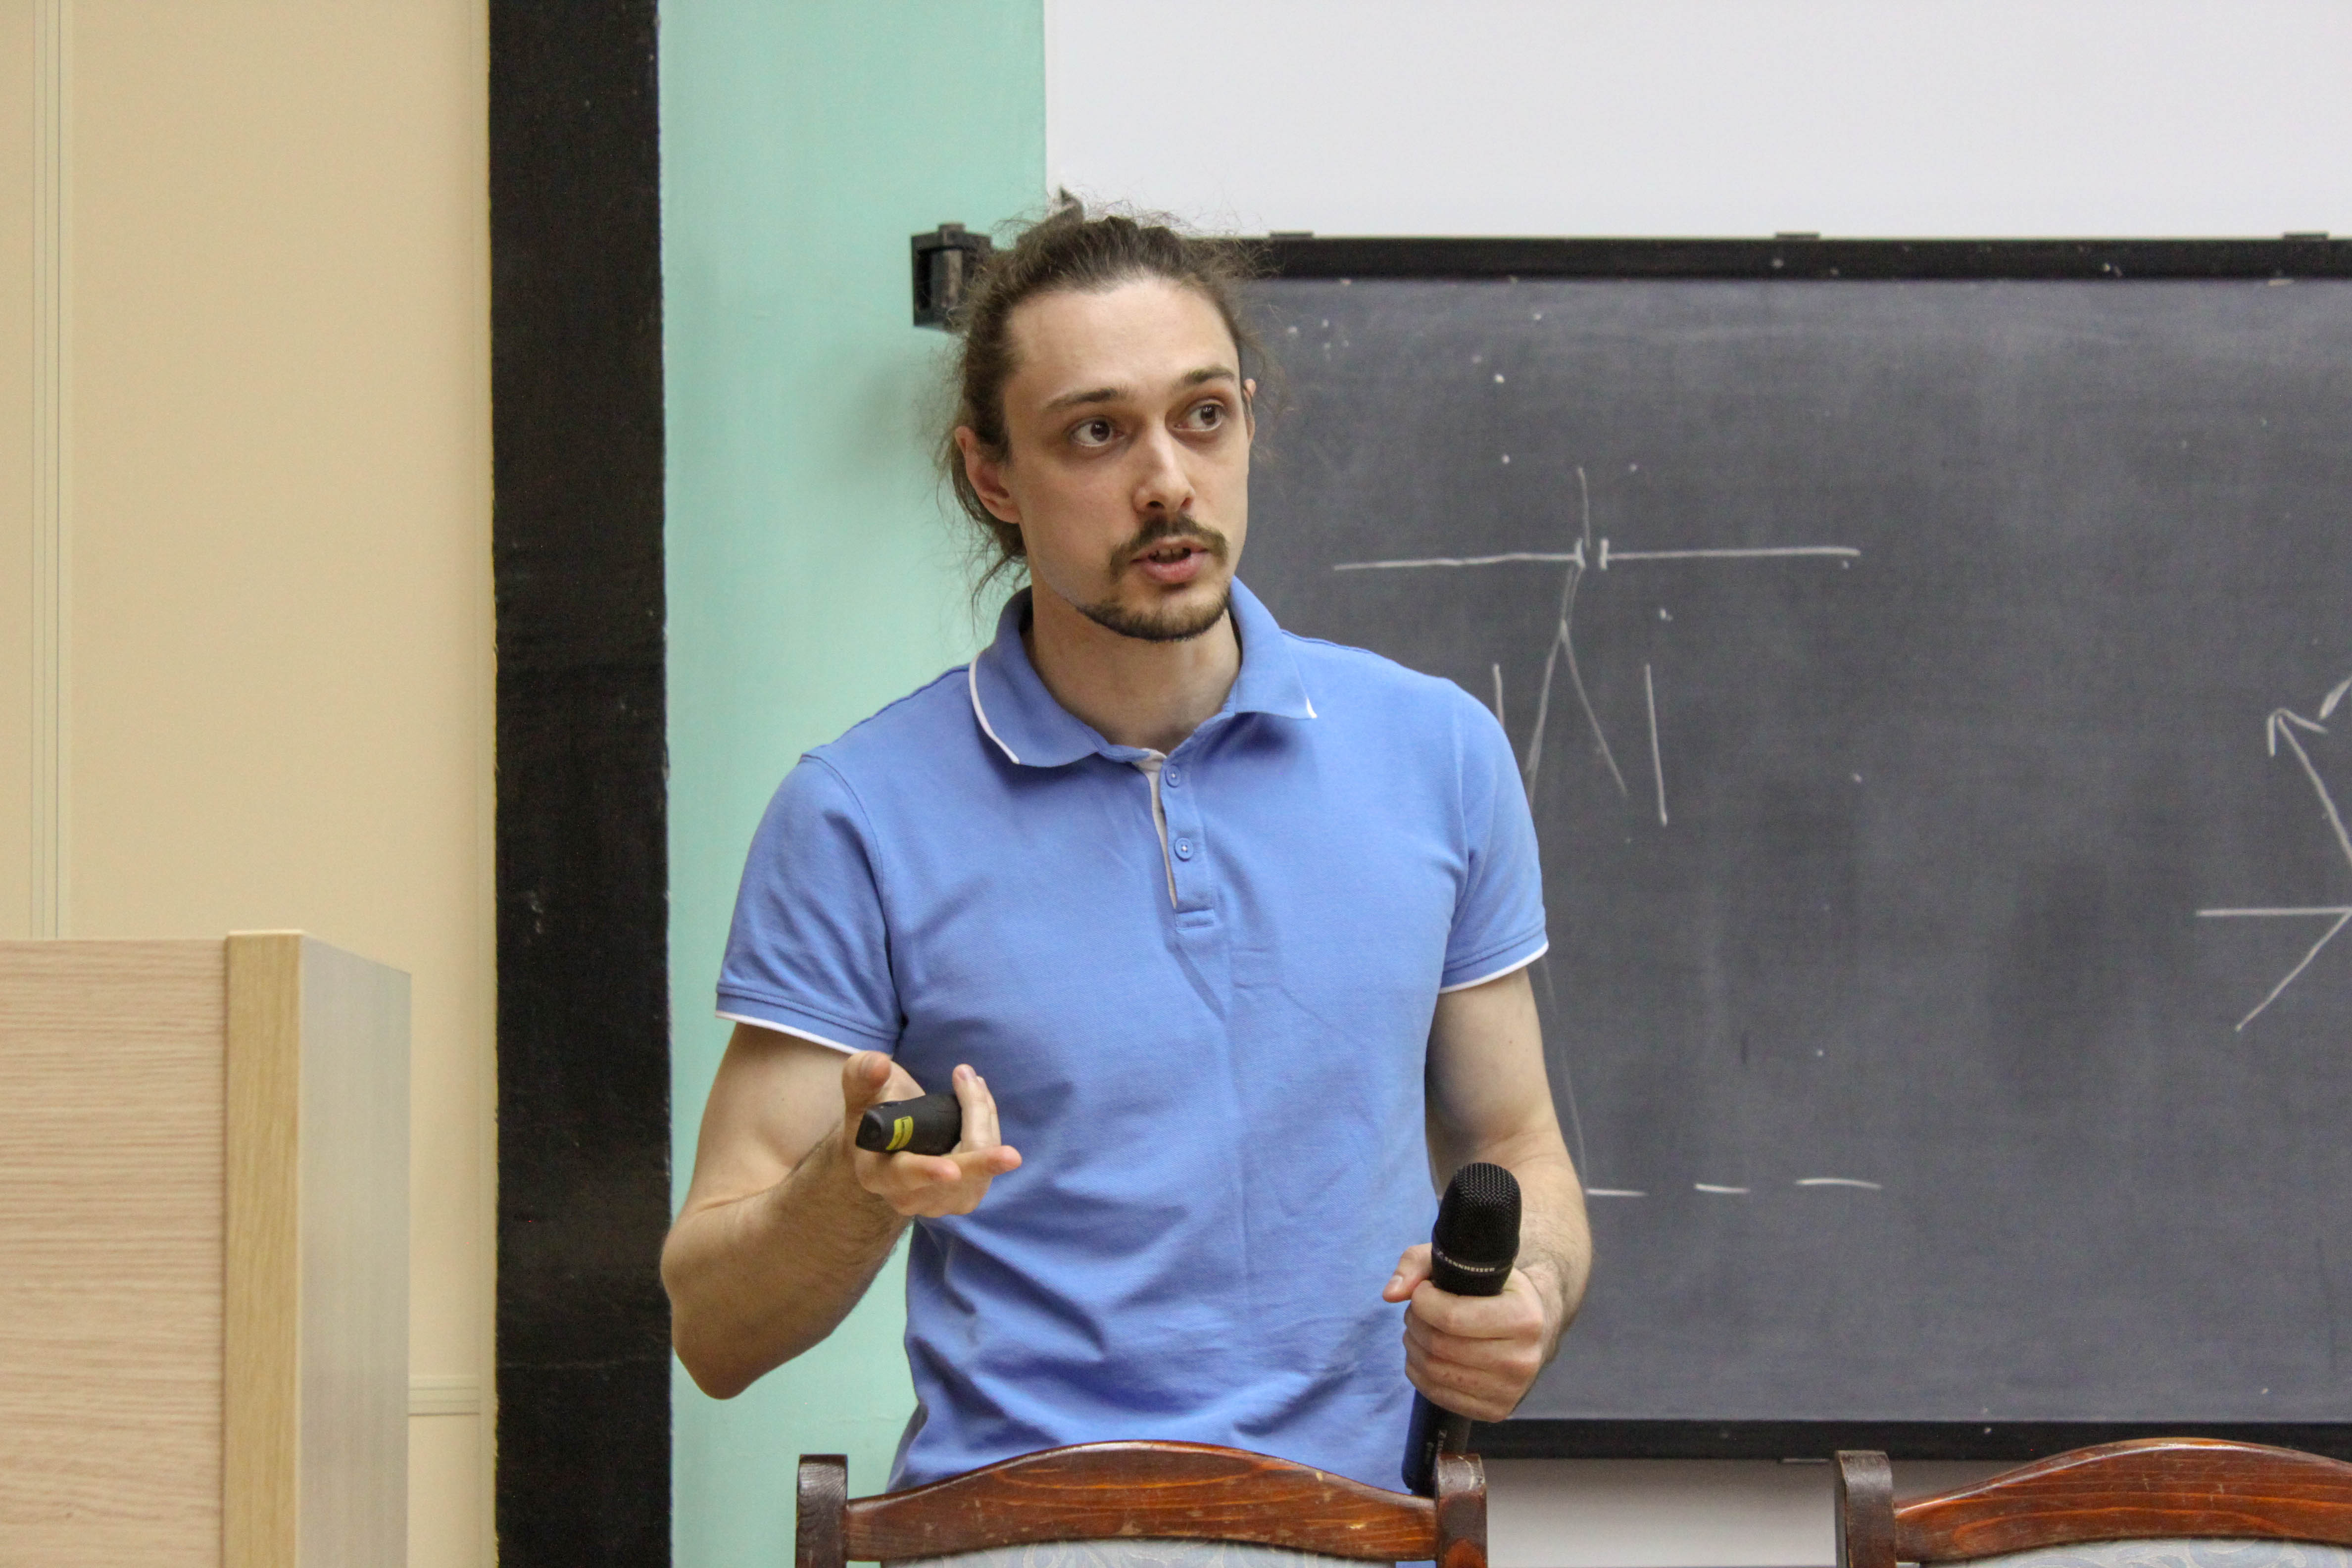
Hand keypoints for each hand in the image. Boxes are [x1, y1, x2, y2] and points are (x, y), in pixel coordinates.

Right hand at [839, 1051, 1020, 1218]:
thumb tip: (878, 1065)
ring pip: (978, 1169)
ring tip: (972, 1081)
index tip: (951, 1171)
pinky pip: (986, 1163)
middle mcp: (908, 1197)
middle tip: (1012, 1156)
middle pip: (955, 1177)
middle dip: (982, 1162)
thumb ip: (862, 1076)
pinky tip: (980, 1098)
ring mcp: (939, 1202)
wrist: (887, 1141)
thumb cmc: (872, 1112)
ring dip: (984, 1122)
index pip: (903, 1176)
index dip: (927, 1173)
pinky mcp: (963, 1195)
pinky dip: (989, 1127)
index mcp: (877, 1175)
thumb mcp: (861, 1090)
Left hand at [1382, 1243, 1553, 1422]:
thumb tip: (1390, 1294)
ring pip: (1435, 1372)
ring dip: (1414, 1347)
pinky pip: (1438, 1395)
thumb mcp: (1464, 1262)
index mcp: (1524, 1318)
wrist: (1534, 1327)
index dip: (1422, 1301)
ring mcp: (1511, 1390)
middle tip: (1418, 1311)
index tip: (1423, 1291)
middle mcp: (1522, 1359)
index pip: (1451, 1317)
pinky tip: (1426, 1354)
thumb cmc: (1494, 1290)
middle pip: (1439, 1346)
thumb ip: (1419, 1263)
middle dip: (1415, 1323)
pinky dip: (1420, 1373)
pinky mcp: (1496, 1411)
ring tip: (1420, 1330)